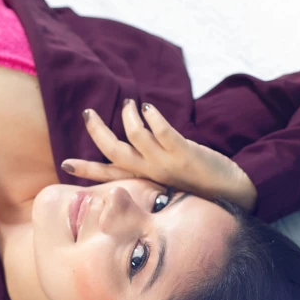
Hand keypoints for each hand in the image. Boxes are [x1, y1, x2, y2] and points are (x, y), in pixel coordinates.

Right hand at [61, 100, 257, 211]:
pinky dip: (152, 117)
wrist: (233, 195)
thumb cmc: (199, 186)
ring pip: (135, 137)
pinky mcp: (185, 153)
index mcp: (143, 182)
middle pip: (114, 152)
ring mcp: (166, 164)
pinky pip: (162, 132)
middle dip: (97, 132)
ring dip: (128, 116)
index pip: (108, 176)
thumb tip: (134, 153)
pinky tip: (149, 107)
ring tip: (129, 104)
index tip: (65, 164)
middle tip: (88, 113)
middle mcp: (150, 174)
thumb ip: (149, 169)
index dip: (86, 170)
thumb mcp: (166, 181)